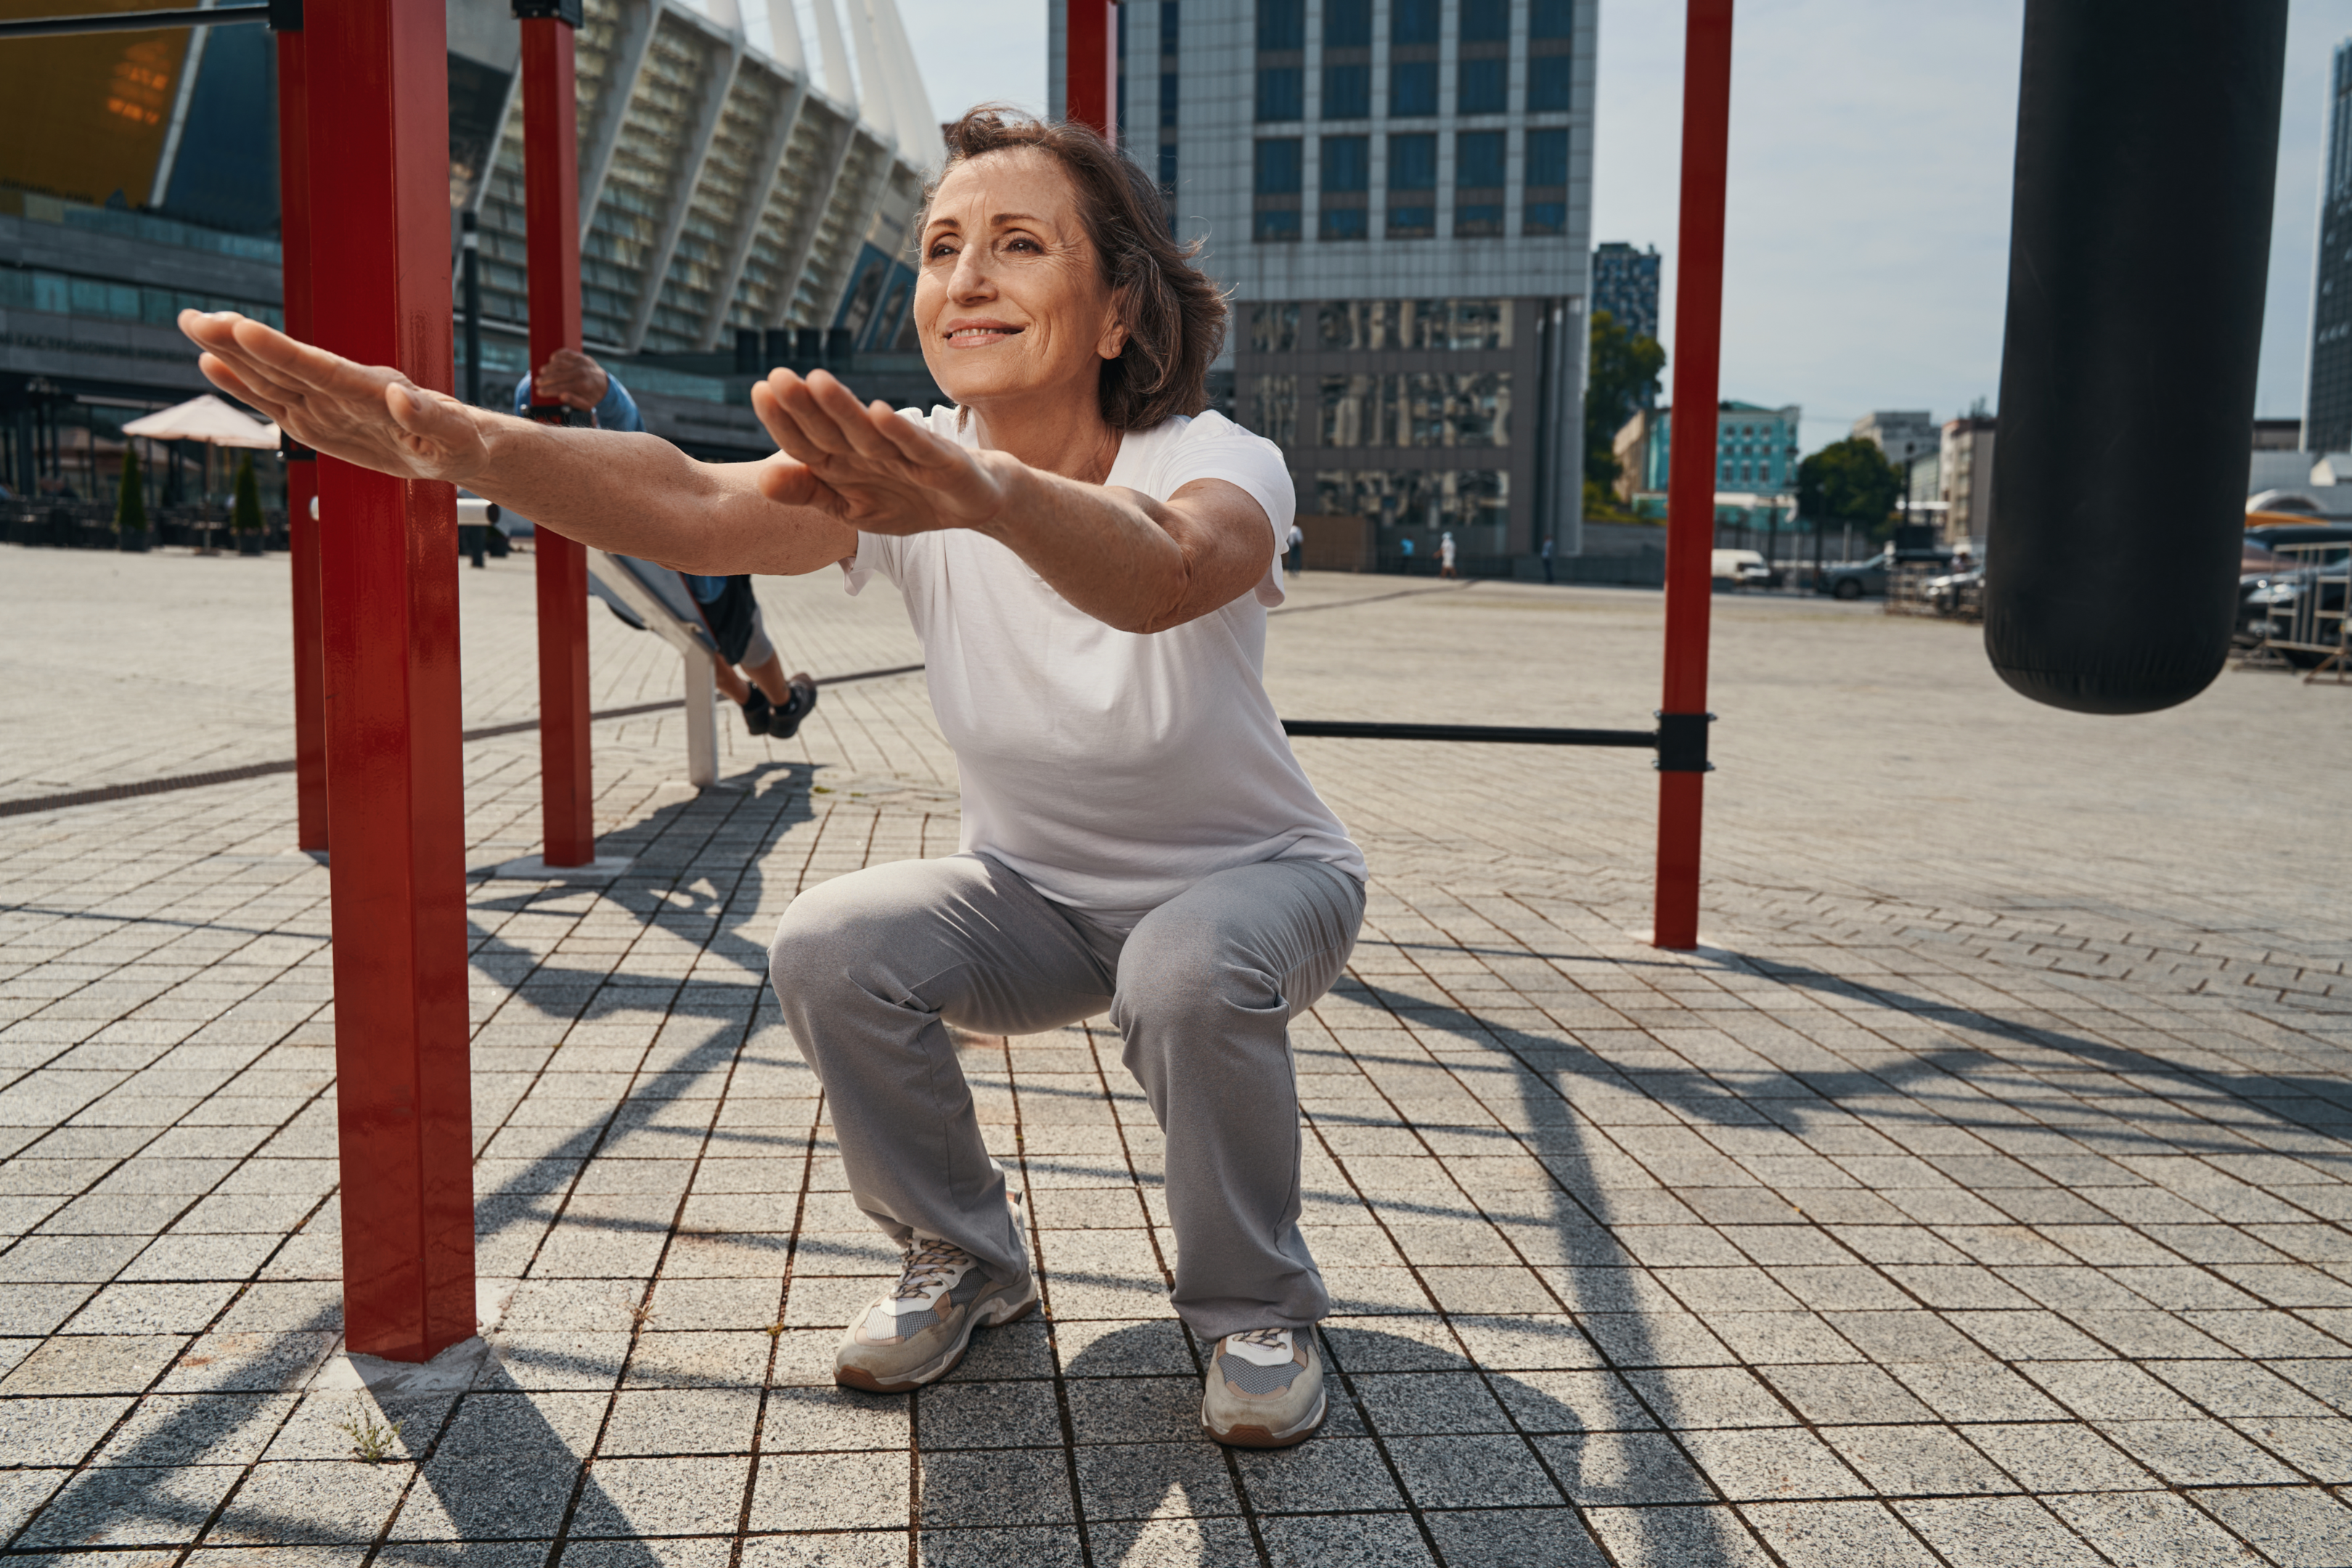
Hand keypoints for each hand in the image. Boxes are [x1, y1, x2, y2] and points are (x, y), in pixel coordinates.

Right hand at [179, 310, 491, 484]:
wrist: (453, 444)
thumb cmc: (460, 439)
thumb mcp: (455, 437)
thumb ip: (428, 417)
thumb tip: (400, 395)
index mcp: (372, 391)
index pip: (321, 369)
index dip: (281, 351)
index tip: (243, 327)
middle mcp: (341, 391)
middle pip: (284, 364)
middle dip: (239, 342)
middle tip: (193, 317)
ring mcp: (325, 403)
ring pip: (271, 377)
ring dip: (231, 353)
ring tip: (193, 323)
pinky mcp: (316, 420)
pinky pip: (274, 402)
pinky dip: (243, 385)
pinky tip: (213, 363)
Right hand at [533, 348, 608, 411]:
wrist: (604, 384)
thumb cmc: (592, 396)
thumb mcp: (586, 405)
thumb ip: (574, 402)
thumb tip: (562, 396)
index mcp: (583, 386)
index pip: (561, 388)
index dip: (548, 390)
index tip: (539, 391)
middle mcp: (582, 373)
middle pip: (558, 375)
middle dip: (546, 379)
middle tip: (537, 382)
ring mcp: (582, 363)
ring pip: (560, 363)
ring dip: (549, 367)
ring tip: (542, 372)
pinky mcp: (581, 356)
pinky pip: (566, 353)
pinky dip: (557, 356)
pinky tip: (551, 360)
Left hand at [749, 368, 1014, 536]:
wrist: (973, 504)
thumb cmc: (908, 499)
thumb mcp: (852, 509)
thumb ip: (809, 493)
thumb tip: (761, 480)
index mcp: (844, 461)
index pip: (806, 440)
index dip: (783, 420)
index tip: (760, 392)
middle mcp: (870, 450)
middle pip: (832, 428)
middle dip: (805, 405)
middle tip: (778, 377)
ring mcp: (905, 453)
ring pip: (868, 431)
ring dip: (844, 408)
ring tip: (817, 382)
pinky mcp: (940, 461)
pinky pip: (916, 445)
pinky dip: (898, 431)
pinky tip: (878, 413)